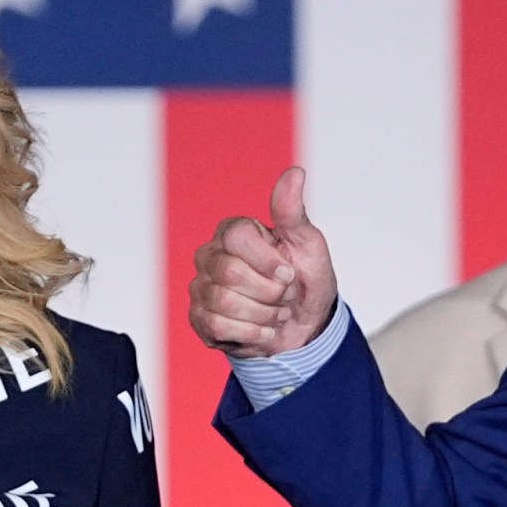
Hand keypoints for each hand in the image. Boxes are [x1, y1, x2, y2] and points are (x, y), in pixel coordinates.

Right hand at [187, 165, 337, 358]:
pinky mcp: (200, 319)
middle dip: (270, 292)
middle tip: (284, 296)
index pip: (237, 237)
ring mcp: (201, 288)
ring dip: (264, 315)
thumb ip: (292, 211)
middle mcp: (210, 256)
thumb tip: (295, 173)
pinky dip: (252, 333)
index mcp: (232, 231)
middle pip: (230, 273)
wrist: (306, 326)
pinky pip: (218, 326)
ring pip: (224, 302)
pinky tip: (263, 329)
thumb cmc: (304, 279)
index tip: (288, 273)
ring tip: (275, 313)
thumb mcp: (307, 243)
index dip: (268, 261)